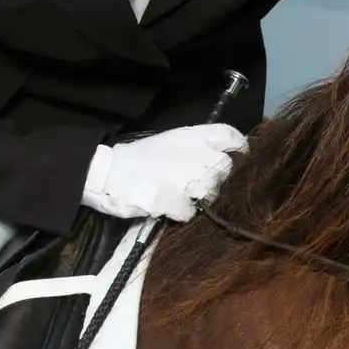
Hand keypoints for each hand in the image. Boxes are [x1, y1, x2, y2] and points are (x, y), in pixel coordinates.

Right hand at [81, 122, 247, 221]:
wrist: (107, 173)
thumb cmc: (139, 158)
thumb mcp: (170, 141)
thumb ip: (196, 146)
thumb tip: (221, 157)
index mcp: (192, 136)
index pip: (229, 135)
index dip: (239, 145)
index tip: (241, 153)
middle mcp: (195, 153)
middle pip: (224, 168)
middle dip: (214, 178)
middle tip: (195, 182)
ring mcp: (187, 177)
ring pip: (211, 192)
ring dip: (198, 197)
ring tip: (177, 193)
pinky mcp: (175, 199)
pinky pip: (190, 212)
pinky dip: (179, 212)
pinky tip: (165, 204)